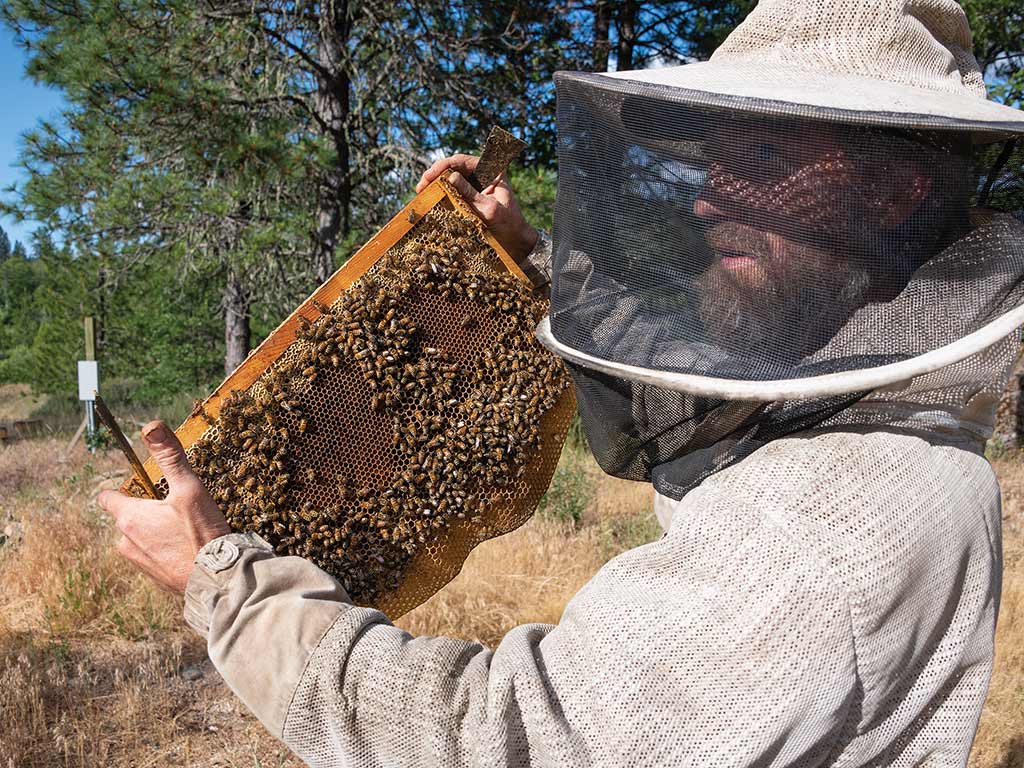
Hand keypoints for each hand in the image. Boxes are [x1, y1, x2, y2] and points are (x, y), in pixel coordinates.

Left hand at [98, 421, 229, 592]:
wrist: (217, 578)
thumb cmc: (201, 532)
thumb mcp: (189, 488)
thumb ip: (170, 456)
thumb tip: (151, 425)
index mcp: (129, 517)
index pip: (108, 498)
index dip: (123, 489)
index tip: (145, 487)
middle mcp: (125, 541)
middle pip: (127, 517)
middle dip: (146, 511)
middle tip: (177, 508)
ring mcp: (138, 562)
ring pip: (140, 538)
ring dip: (156, 531)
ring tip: (186, 529)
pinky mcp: (154, 577)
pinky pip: (154, 556)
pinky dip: (166, 550)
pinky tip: (189, 547)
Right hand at [416, 154, 538, 262]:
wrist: (515, 241)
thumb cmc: (508, 224)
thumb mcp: (488, 209)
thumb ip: (470, 193)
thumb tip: (450, 177)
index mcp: (493, 169)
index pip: (463, 161)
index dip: (443, 166)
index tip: (429, 176)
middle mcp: (484, 173)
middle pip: (454, 167)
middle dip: (436, 175)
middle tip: (420, 187)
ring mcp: (477, 184)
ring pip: (451, 177)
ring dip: (436, 184)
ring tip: (422, 193)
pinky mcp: (471, 195)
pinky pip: (454, 190)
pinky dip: (442, 193)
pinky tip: (431, 199)